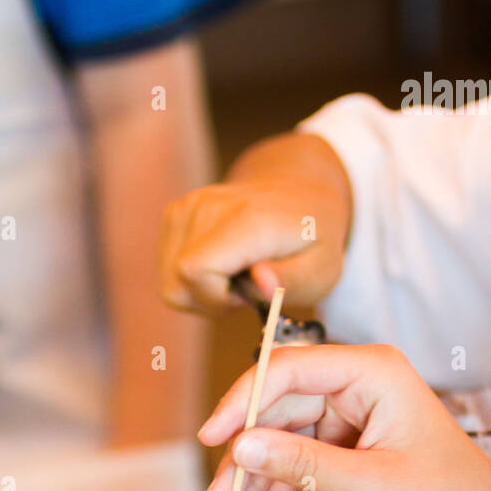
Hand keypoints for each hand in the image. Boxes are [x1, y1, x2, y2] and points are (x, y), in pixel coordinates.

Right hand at [160, 132, 350, 315]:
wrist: (300, 188)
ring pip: (169, 282)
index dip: (216, 299)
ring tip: (236, 274)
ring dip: (202, 292)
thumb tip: (260, 281)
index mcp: (245, 220)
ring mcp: (186, 205)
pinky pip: (168, 270)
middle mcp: (207, 206)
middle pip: (176, 284)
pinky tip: (223, 264)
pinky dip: (193, 279)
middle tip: (246, 287)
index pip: (193, 271)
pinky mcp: (175, 212)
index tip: (248, 294)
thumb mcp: (322, 269)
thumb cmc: (313, 237)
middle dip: (209, 302)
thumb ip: (292, 280)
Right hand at [200, 343, 490, 490]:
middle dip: (245, 459)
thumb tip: (242, 449)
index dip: (243, 402)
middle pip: (276, 411)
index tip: (214, 438)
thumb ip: (301, 465)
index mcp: (371, 372)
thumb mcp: (369, 483)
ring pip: (279, 443)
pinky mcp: (343, 449)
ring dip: (255, 484)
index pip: (288, 371)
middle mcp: (356, 387)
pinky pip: (294, 464)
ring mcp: (347, 418)